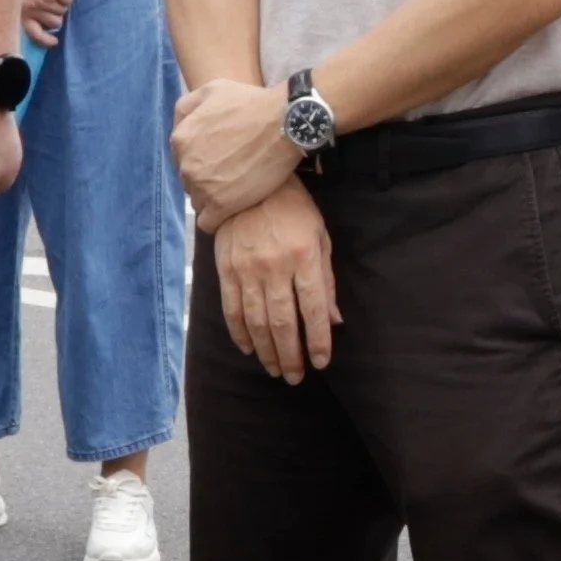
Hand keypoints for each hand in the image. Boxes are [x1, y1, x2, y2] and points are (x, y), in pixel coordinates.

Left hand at [173, 71, 304, 227]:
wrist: (284, 123)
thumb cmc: (251, 103)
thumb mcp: (211, 89)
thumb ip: (186, 107)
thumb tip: (178, 125)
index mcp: (180, 139)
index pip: (181, 159)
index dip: (201, 159)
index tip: (220, 157)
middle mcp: (186, 165)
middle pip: (189, 181)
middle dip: (206, 178)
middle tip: (231, 172)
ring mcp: (203, 188)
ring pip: (198, 202)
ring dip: (212, 198)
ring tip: (235, 190)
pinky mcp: (222, 206)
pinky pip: (208, 223)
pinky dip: (217, 218)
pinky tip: (232, 209)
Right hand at [211, 182, 339, 382]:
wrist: (248, 182)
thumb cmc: (293, 209)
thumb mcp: (320, 237)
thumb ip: (326, 280)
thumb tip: (335, 320)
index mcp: (304, 257)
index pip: (313, 309)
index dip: (318, 340)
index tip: (321, 362)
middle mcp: (275, 267)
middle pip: (282, 322)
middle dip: (290, 355)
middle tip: (295, 377)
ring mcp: (247, 270)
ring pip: (256, 322)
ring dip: (266, 351)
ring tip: (275, 369)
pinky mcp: (225, 270)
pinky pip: (231, 309)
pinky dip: (239, 333)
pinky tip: (249, 349)